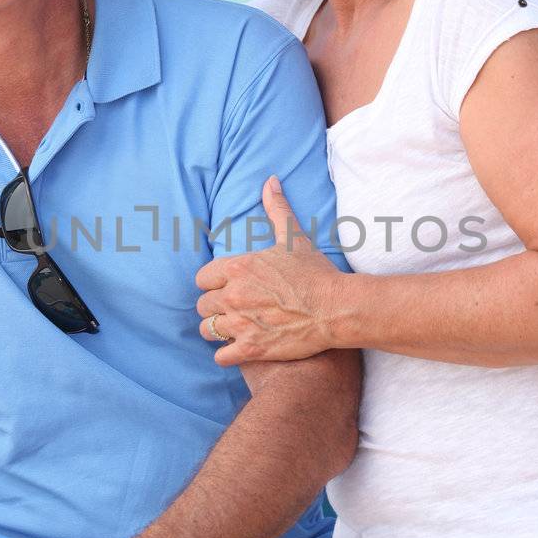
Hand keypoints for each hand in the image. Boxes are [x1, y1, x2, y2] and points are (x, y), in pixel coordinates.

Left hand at [194, 176, 345, 364]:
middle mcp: (232, 295)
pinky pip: (220, 356)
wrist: (336, 308)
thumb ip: (276, 208)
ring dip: (218, 330)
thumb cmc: (315, 272)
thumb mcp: (293, 237)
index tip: (227, 287)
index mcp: (237, 268)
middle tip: (232, 309)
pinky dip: (227, 354)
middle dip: (215, 307)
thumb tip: (270, 181)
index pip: (202, 278)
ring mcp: (240, 324)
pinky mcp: (251, 349)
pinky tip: (239, 348)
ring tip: (233, 329)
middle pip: (202, 305)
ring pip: (207, 330)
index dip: (213, 283)